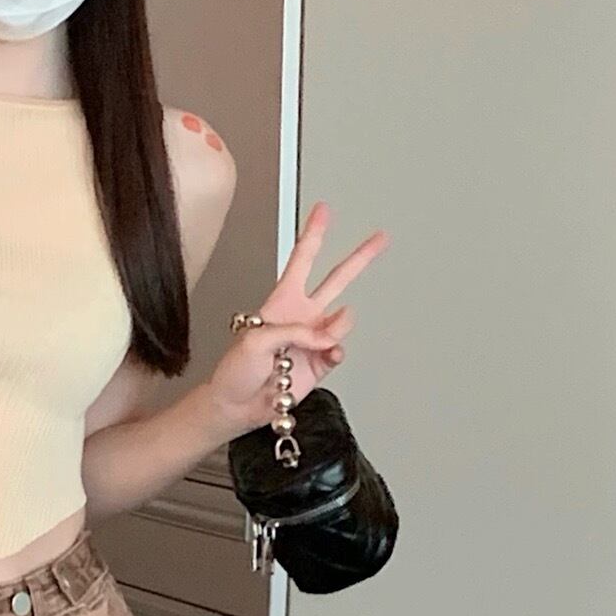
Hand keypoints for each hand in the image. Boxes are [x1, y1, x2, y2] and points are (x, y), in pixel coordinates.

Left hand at [203, 202, 388, 433]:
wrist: (238, 405)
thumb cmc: (236, 371)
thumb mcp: (256, 339)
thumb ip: (293, 330)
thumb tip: (324, 334)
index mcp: (282, 300)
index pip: (303, 259)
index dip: (314, 233)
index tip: (323, 210)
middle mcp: (302, 315)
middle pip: (337, 278)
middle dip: (359, 257)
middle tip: (380, 238)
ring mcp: (313, 339)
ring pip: (343, 320)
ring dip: (336, 326)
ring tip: (319, 340)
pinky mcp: (320, 362)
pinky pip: (339, 350)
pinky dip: (336, 351)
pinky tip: (326, 353)